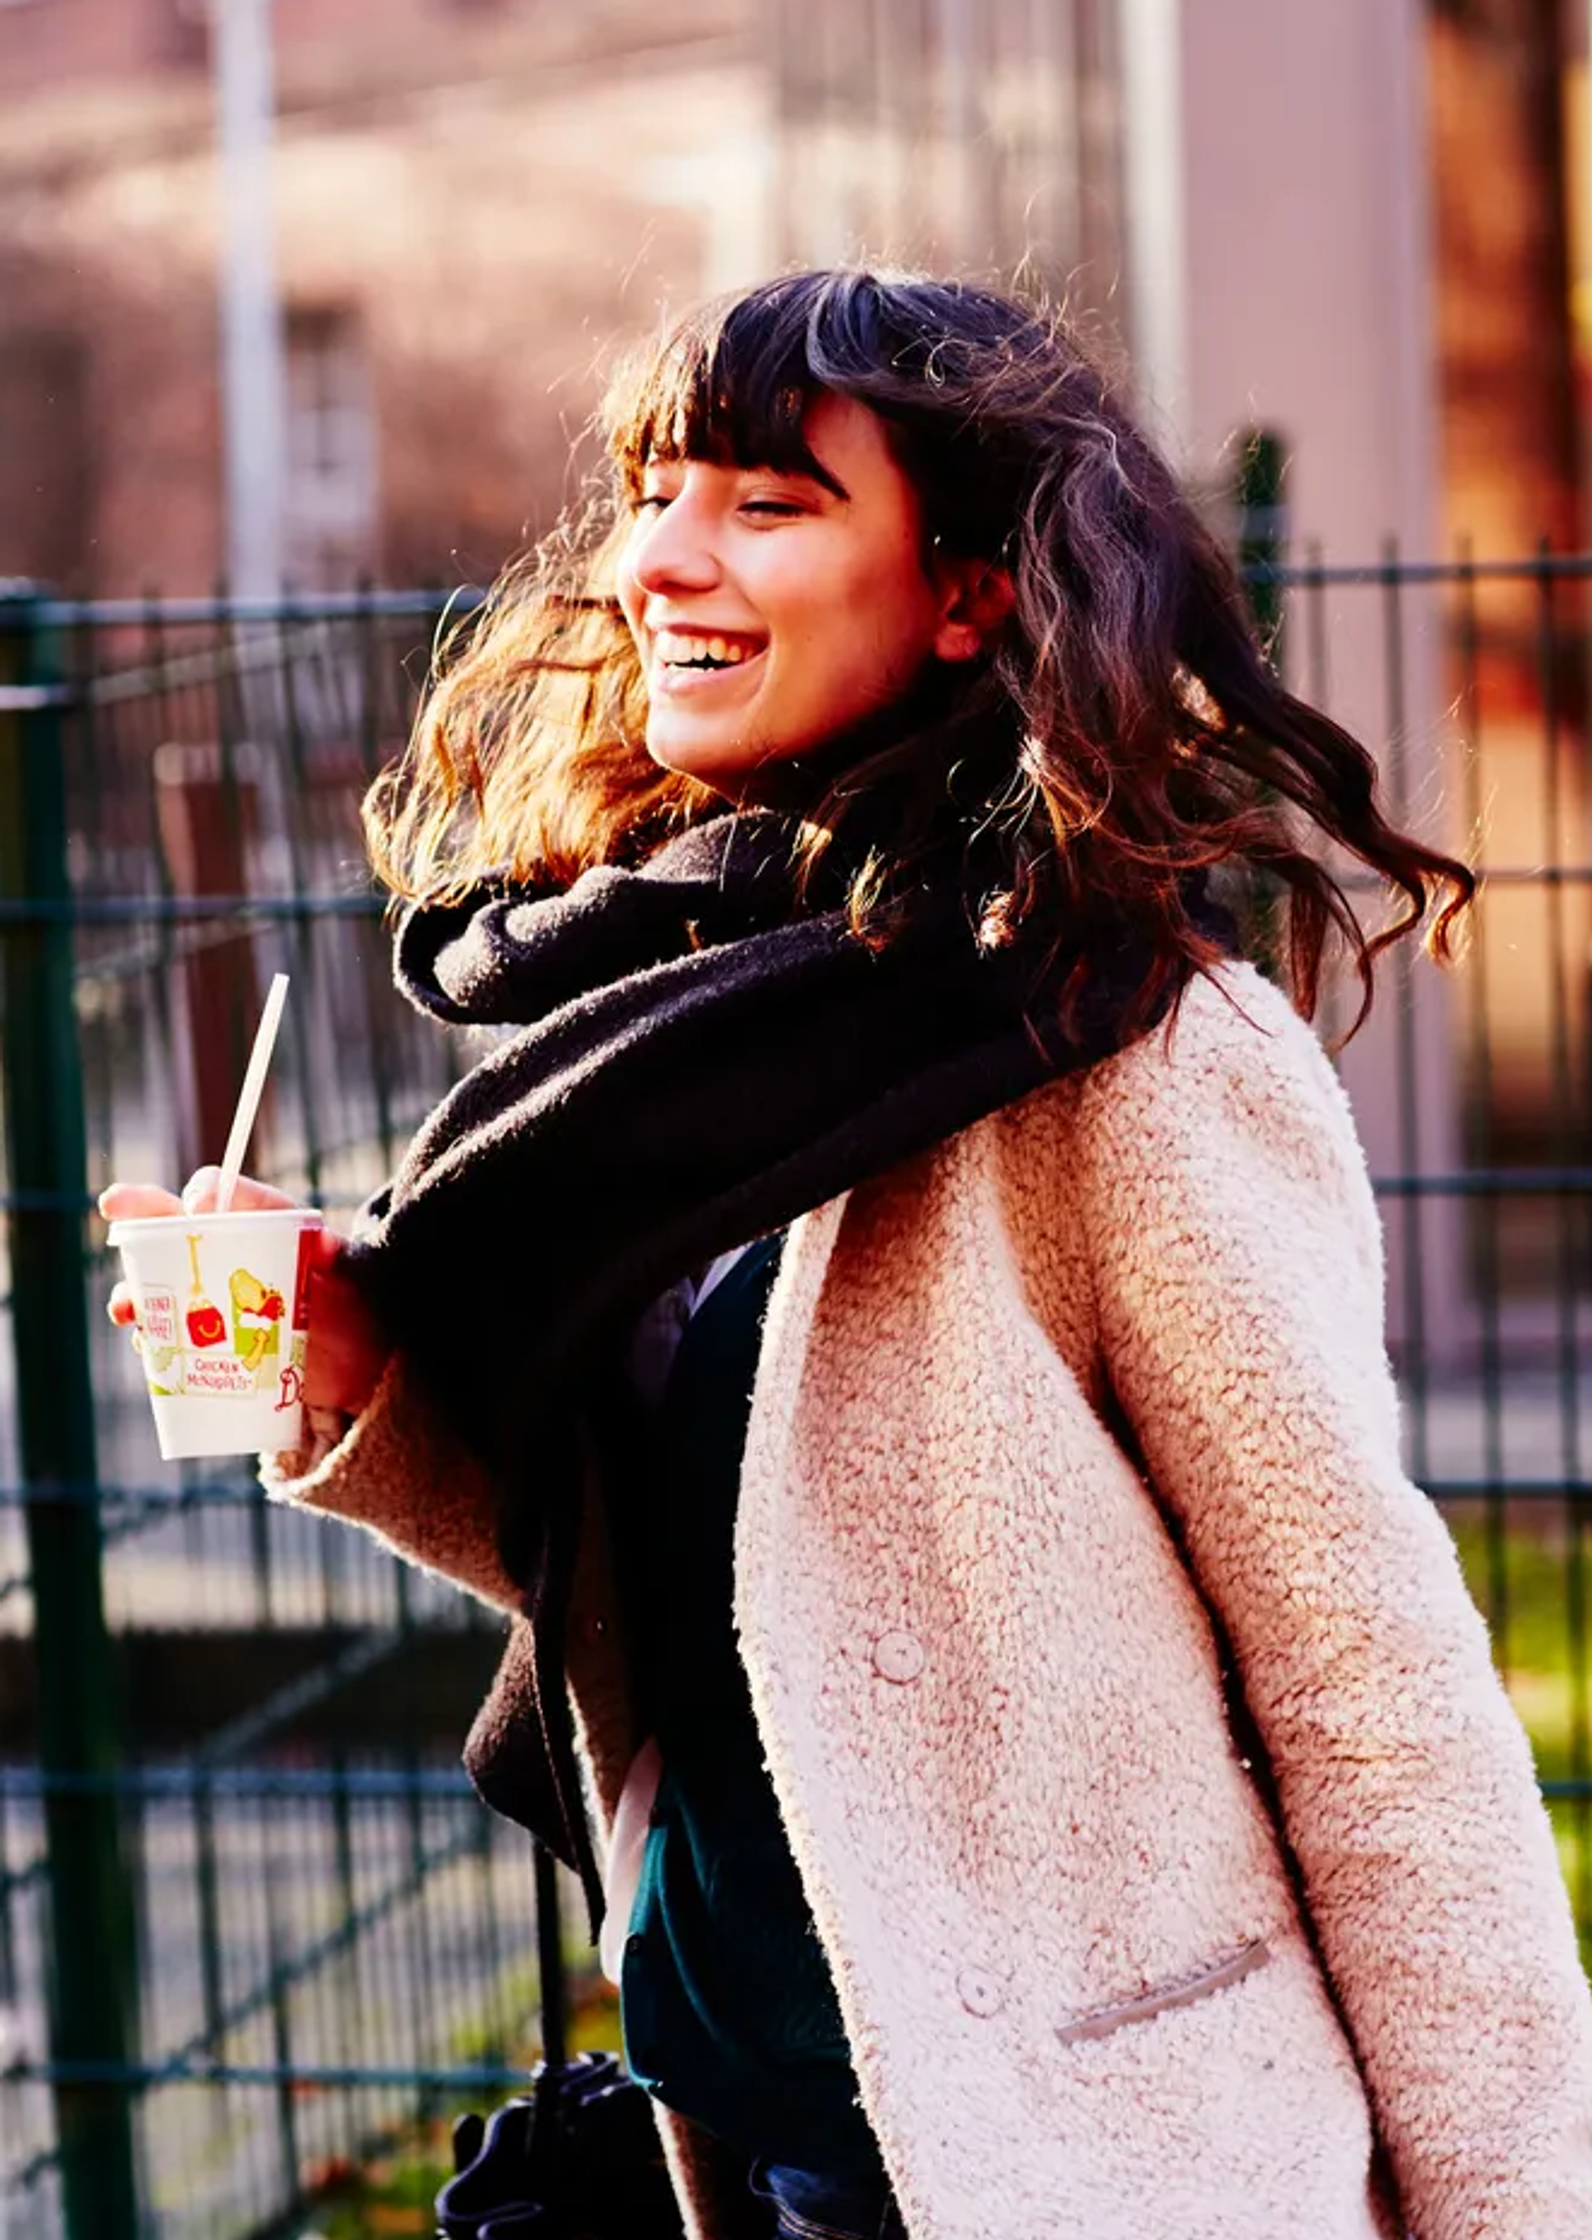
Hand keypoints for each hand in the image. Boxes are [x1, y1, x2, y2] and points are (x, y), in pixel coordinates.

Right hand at [99, 1168, 389, 1419]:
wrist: (362, 1358)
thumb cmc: (357, 1301)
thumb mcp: (354, 1274)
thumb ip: (337, 1256)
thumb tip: (321, 1244)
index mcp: (260, 1221)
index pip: (224, 1191)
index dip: (206, 1192)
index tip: (199, 1206)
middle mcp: (227, 1250)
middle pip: (171, 1225)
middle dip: (137, 1213)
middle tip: (114, 1206)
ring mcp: (212, 1295)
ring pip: (159, 1281)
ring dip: (136, 1288)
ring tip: (128, 1307)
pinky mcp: (209, 1339)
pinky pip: (168, 1333)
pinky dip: (152, 1338)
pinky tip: (147, 1346)